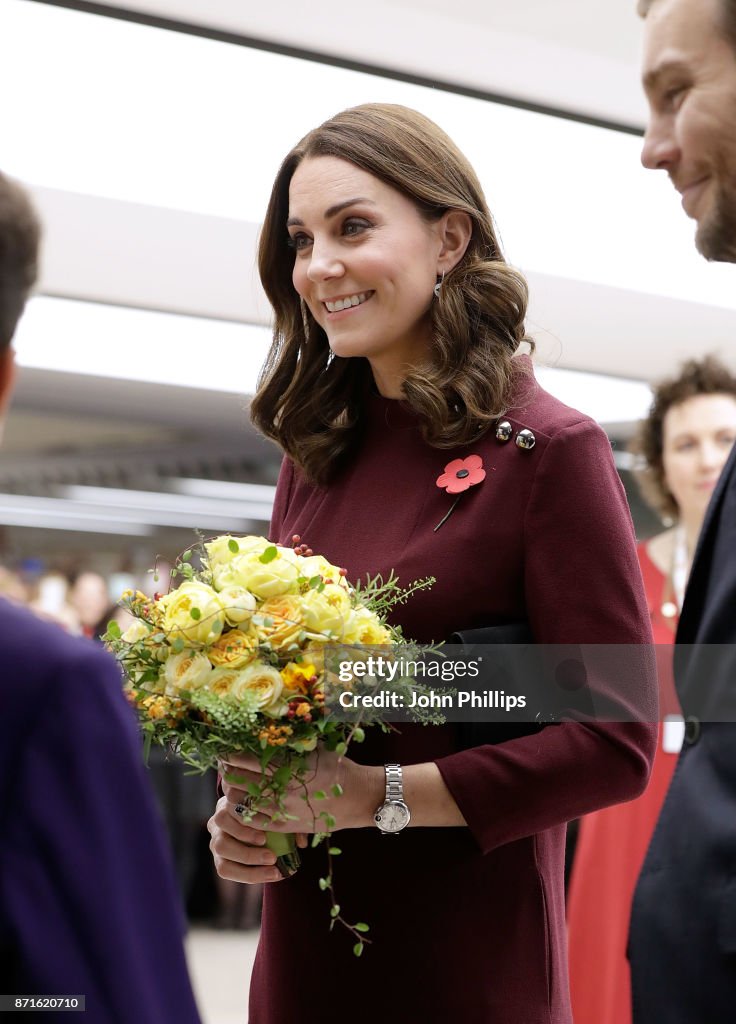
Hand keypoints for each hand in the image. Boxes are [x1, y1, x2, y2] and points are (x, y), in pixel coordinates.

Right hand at [207, 795, 308, 884]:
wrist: (259, 825)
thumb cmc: (268, 815)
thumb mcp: (278, 814)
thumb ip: (290, 824)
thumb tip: (302, 843)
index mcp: (230, 803)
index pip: (228, 812)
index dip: (244, 826)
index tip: (265, 837)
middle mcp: (217, 821)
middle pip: (221, 834)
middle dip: (247, 850)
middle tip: (272, 857)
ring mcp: (215, 840)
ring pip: (222, 852)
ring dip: (248, 862)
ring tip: (272, 868)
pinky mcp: (219, 859)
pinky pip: (226, 870)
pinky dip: (248, 875)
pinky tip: (269, 875)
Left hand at [219, 750, 381, 833]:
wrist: (357, 796)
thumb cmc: (335, 766)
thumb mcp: (313, 748)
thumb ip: (288, 743)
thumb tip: (262, 731)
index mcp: (286, 764)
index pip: (244, 758)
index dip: (229, 754)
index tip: (224, 748)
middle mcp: (280, 787)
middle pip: (236, 779)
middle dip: (227, 770)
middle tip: (224, 764)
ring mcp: (280, 808)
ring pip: (240, 801)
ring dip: (232, 790)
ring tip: (233, 782)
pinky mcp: (283, 825)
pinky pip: (251, 820)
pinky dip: (243, 810)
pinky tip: (244, 802)